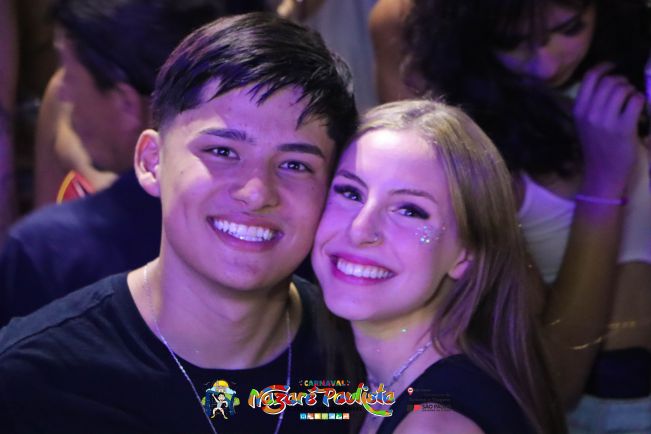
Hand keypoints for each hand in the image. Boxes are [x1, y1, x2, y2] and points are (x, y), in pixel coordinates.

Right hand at [573, 64, 645, 195]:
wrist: (603, 173)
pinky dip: (639, 100)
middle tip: (626, 90)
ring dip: (631, 90)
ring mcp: (606, 122)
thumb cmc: (596, 146)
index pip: (590, 77)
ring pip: (623, 89)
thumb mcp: (584, 123)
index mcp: (578, 110)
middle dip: (622, 81)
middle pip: (609, 81)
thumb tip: (610, 78)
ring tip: (631, 99)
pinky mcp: (623, 129)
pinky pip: (636, 101)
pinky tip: (637, 108)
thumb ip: (591, 102)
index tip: (614, 67)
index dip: (605, 67)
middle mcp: (590, 114)